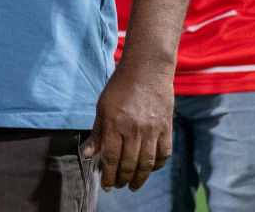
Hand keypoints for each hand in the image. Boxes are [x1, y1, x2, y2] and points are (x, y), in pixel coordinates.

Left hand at [82, 61, 173, 191]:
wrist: (147, 69)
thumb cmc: (120, 86)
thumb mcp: (102, 106)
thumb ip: (97, 133)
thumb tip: (87, 155)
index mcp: (114, 123)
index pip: (110, 158)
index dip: (107, 175)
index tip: (106, 186)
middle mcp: (134, 129)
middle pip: (128, 164)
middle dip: (122, 179)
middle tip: (118, 185)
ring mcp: (152, 129)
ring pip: (146, 163)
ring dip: (139, 178)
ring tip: (133, 185)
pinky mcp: (166, 127)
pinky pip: (164, 153)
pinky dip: (157, 165)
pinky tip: (149, 169)